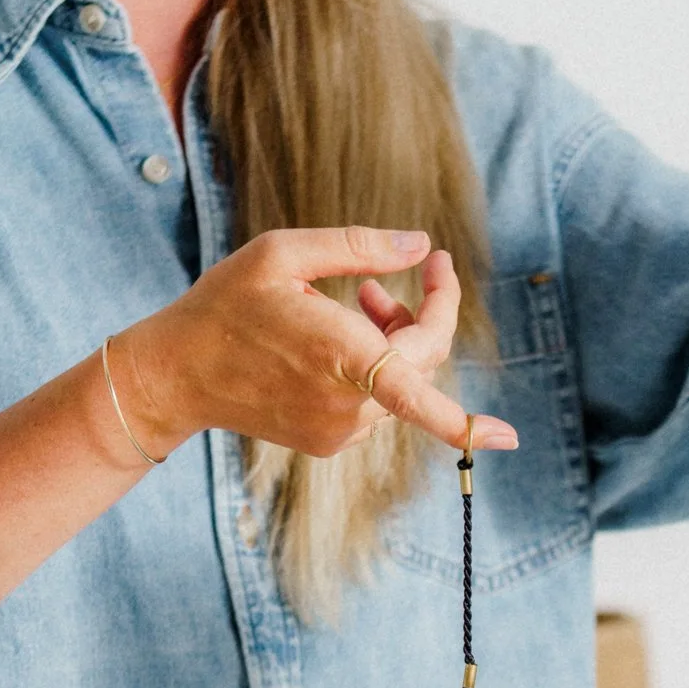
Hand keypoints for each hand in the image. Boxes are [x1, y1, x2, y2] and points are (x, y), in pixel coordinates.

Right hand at [115, 227, 519, 460]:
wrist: (177, 374)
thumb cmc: (226, 305)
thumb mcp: (283, 253)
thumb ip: (358, 246)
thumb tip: (420, 246)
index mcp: (340, 356)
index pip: (418, 393)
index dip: (469, 424)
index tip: (511, 437)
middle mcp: (347, 404)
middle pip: (420, 366)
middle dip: (423, 317)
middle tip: (403, 274)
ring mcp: (339, 431)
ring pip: (401, 386)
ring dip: (395, 340)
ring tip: (359, 299)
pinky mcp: (330, 442)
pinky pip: (376, 404)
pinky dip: (374, 370)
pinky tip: (338, 339)